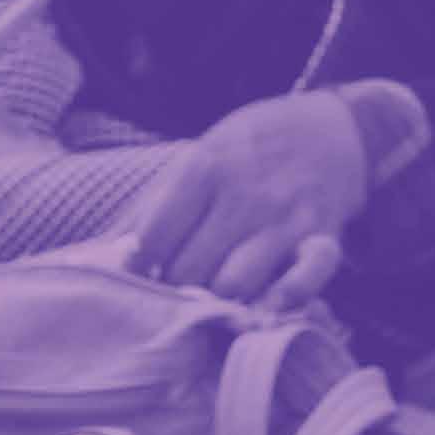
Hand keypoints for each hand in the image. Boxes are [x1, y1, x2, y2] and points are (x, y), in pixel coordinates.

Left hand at [128, 92, 369, 305]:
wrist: (334, 126)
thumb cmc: (250, 148)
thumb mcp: (198, 157)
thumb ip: (153, 204)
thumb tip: (100, 251)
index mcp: (203, 167)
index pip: (154, 235)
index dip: (139, 264)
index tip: (140, 272)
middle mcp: (243, 193)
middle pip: (189, 267)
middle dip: (177, 286)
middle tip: (177, 287)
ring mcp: (284, 216)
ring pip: (235, 283)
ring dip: (219, 299)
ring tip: (213, 297)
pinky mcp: (324, 236)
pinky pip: (305, 279)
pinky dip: (285, 299)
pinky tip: (265, 308)